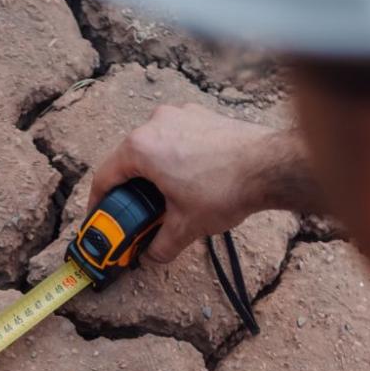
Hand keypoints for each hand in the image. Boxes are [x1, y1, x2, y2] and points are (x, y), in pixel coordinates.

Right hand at [84, 105, 306, 263]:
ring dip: (154, 173)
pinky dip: (176, 158)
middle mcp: (156, 123)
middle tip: (134, 214)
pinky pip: (178, 138)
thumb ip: (161, 245)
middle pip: (129, 160)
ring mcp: (181, 115)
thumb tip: (153, 255)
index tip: (98, 217)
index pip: (105, 176)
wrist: (271, 166)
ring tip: (166, 199)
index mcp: (141, 147)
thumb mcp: (185, 227)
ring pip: (155, 147)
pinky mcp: (203, 116)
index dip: (97, 202)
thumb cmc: (225, 188)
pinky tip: (190, 181)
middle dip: (130, 190)